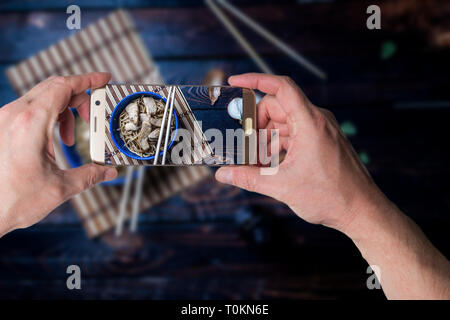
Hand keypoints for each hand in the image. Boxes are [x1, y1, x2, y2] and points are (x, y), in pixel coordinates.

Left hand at [0, 73, 116, 236]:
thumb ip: (90, 175)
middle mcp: (14, 115)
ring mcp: (3, 120)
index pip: (63, 87)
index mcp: (31, 123)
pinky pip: (28, 109)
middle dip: (78, 98)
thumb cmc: (11, 200)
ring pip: (41, 98)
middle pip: (54, 88)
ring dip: (62, 111)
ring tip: (68, 138)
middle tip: (92, 116)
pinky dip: (47, 117)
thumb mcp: (60, 188)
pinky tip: (51, 142)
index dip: (88, 80)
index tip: (104, 78)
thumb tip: (108, 172)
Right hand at [216, 73, 386, 233]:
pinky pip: (295, 134)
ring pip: (285, 122)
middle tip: (242, 141)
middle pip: (277, 107)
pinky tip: (268, 164)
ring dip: (266, 137)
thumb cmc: (331, 196)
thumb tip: (223, 174)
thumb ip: (248, 178)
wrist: (362, 210)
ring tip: (254, 159)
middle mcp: (317, 121)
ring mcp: (321, 131)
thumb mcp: (282, 186)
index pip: (281, 87)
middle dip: (256, 122)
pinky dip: (278, 144)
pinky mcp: (322, 142)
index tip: (235, 82)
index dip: (255, 80)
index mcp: (310, 123)